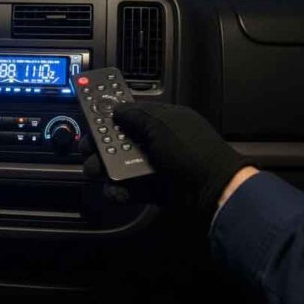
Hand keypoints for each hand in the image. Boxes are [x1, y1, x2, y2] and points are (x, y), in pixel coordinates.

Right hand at [82, 102, 254, 212]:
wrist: (216, 194)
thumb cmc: (191, 152)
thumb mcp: (163, 127)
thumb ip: (137, 117)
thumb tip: (116, 109)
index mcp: (164, 121)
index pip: (132, 113)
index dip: (111, 113)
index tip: (91, 115)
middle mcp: (158, 141)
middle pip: (121, 140)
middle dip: (101, 144)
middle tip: (87, 149)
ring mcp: (155, 166)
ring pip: (122, 165)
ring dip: (105, 169)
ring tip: (96, 172)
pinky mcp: (154, 189)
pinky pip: (131, 188)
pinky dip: (120, 191)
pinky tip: (114, 192)